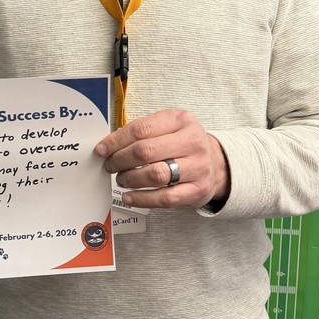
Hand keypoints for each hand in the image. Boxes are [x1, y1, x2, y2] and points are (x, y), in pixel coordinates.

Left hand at [95, 109, 228, 209]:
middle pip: (146, 151)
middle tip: (110, 166)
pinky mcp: (197, 189)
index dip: (116, 141)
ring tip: (121, 179)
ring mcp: (198, 166)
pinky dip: (141, 199)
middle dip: (120, 160)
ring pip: (155, 174)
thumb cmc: (183, 144)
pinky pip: (164, 198)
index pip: (141, 129)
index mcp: (181, 120)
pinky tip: (129, 196)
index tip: (101, 150)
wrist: (216, 163)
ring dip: (130, 178)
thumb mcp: (169, 127)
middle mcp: (192, 141)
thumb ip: (143, 132)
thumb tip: (108, 146)